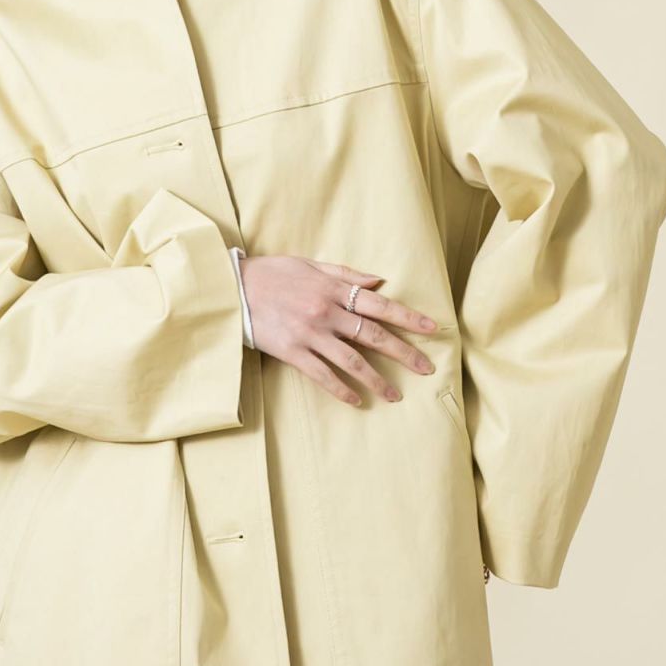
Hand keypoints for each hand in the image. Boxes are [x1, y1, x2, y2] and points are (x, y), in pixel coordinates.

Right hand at [238, 255, 437, 405]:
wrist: (233, 289)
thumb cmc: (273, 274)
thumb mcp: (311, 265)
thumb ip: (346, 274)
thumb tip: (379, 281)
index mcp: (334, 290)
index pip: (380, 305)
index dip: (408, 317)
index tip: (432, 329)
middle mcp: (327, 313)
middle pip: (374, 335)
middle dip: (404, 353)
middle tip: (426, 368)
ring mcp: (310, 335)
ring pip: (353, 361)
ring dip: (377, 380)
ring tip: (395, 395)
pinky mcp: (292, 353)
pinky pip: (323, 375)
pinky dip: (342, 389)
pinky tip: (357, 400)